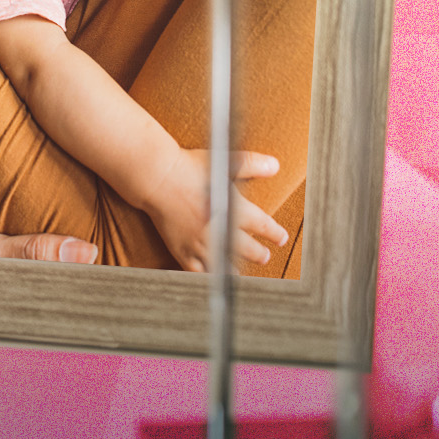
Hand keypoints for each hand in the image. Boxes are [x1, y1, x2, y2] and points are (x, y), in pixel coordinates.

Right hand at [143, 148, 288, 272]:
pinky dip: (208, 276)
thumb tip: (275, 165)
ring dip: (236, 269)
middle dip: (260, 253)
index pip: (264, 226)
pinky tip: (211, 277)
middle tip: (265, 256)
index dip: (275, 234)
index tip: (281, 238)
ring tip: (240, 272)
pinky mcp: (182, 250)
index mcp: (236, 210)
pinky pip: (198, 271)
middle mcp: (222, 231)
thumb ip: (251, 164)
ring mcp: (202, 243)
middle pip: (249, 249)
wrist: (158, 178)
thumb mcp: (224, 161)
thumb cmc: (190, 167)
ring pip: (226, 264)